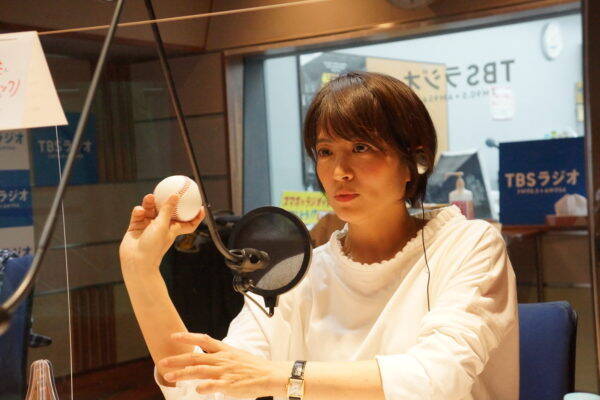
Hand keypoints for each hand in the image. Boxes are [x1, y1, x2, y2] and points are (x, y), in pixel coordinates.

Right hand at [119, 194, 204, 268]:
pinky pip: (139, 215)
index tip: (201, 207)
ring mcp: (148, 227)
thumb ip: (168, 209)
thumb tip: (175, 195)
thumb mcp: (163, 226)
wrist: (136, 261)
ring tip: (150, 197)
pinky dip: (139, 211)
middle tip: (166, 191)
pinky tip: (139, 210)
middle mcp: (161, 227)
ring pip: (150, 210)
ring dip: (150, 203)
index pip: (186, 223)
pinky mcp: (136, 227)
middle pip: (165, 211)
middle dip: (165, 201)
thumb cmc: (153, 246)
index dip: (194, 216)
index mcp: (172, 229)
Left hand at [159, 332, 289, 397]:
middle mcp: (222, 359)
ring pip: (199, 370)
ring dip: (183, 374)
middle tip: (163, 362)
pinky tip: (195, 389)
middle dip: (177, 359)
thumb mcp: (237, 356)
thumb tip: (209, 360)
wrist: (271, 374)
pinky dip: (203, 387)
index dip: (187, 337)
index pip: (203, 339)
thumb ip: (222, 358)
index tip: (174, 336)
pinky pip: (213, 385)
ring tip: (169, 377)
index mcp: (225, 350)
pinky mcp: (229, 385)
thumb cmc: (255, 367)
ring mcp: (225, 372)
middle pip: (195, 356)